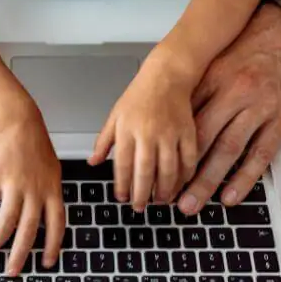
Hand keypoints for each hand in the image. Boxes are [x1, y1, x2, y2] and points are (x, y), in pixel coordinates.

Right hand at [0, 105, 64, 275]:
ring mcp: (16, 184)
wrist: (19, 119)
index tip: (48, 262)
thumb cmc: (34, 144)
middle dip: (20, 255)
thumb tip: (47, 218)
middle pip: (29, 231)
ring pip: (7, 222)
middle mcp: (36, 190)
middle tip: (13, 270)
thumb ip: (49, 194)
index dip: (53, 246)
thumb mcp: (51, 170)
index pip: (57, 225)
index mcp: (53, 189)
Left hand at [89, 48, 198, 210]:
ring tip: (160, 200)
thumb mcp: (115, 116)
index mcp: (127, 130)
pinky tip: (180, 184)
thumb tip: (92, 162)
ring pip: (168, 170)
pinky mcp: (188, 132)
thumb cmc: (139, 95)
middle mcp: (148, 133)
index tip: (121, 198)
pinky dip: (185, 176)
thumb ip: (103, 141)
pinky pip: (188, 160)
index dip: (122, 185)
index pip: (122, 165)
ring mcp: (170, 133)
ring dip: (164, 190)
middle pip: (145, 172)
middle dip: (142, 194)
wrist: (167, 75)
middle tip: (140, 207)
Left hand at [179, 5, 280, 213]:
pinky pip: (261, 154)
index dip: (168, 150)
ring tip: (194, 203)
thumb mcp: (211, 64)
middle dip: (185, 174)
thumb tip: (162, 127)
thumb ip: (190, 94)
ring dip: (210, 181)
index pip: (185, 123)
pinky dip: (245, 178)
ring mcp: (260, 108)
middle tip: (169, 198)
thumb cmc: (244, 49)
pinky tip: (230, 196)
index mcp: (214, 81)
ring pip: (230, 151)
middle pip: (204, 141)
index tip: (154, 171)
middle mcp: (236, 94)